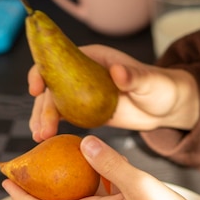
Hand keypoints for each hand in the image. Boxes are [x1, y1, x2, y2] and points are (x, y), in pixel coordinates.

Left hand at [2, 135, 199, 199]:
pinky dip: (91, 182)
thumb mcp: (141, 188)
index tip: (5, 182)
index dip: (21, 199)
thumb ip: (111, 165)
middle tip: (28, 163)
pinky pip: (97, 199)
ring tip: (60, 158)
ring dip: (64, 183)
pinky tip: (101, 165)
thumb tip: (83, 144)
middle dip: (38, 187)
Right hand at [28, 45, 199, 141]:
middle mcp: (81, 74)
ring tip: (40, 138)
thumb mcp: (149, 82)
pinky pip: (61, 118)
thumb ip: (134, 76)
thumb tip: (117, 71)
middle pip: (51, 87)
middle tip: (42, 131)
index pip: (59, 59)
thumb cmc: (160, 87)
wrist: (165, 108)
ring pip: (52, 104)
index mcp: (92, 58)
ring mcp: (80, 94)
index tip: (35, 88)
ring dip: (42, 120)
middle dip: (42, 108)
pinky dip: (52, 127)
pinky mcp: (83, 112)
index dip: (42, 70)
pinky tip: (45, 140)